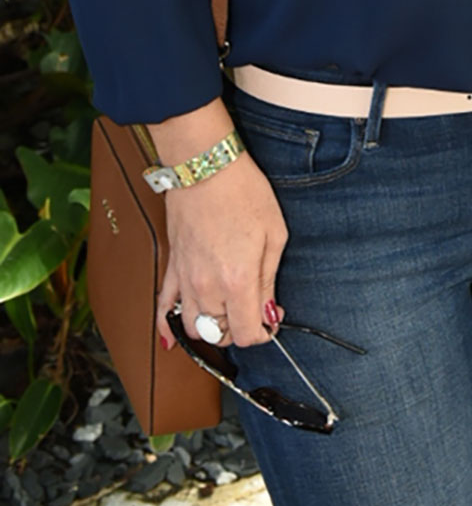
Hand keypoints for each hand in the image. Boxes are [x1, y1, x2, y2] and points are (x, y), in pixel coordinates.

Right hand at [155, 146, 287, 350]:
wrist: (206, 167)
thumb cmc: (242, 192)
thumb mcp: (274, 235)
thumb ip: (268, 280)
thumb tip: (267, 312)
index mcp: (237, 280)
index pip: (245, 334)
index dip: (262, 334)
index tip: (270, 322)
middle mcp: (207, 286)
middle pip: (218, 336)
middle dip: (239, 331)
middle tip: (252, 313)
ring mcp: (185, 279)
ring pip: (192, 328)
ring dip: (210, 329)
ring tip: (226, 315)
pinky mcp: (172, 267)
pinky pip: (162, 307)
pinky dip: (166, 326)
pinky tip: (171, 337)